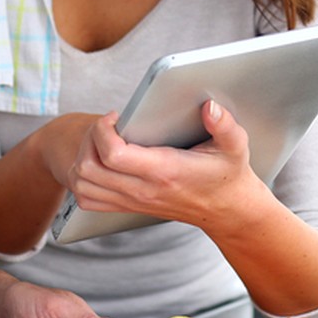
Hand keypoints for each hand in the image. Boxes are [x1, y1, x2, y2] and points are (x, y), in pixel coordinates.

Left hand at [68, 100, 267, 230]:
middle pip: (88, 168)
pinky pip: (88, 198)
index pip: (113, 155)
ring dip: (82, 158)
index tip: (116, 116)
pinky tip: (99, 161)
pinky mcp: (128, 206)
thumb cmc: (227, 174)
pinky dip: (83, 179)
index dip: (103, 130)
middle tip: (107, 124)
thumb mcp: (235, 146)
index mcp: (163, 170)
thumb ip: (225, 125)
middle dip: (89, 139)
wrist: (227, 211)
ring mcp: (133, 200)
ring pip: (82, 185)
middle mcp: (142, 189)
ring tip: (101, 140)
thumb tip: (210, 106)